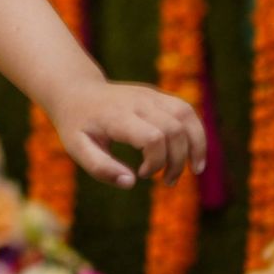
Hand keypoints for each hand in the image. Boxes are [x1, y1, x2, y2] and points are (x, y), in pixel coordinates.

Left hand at [49, 78, 206, 189]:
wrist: (76, 90)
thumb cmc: (77, 124)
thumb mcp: (77, 148)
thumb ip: (101, 168)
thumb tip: (131, 182)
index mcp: (117, 116)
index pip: (153, 137)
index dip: (156, 162)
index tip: (142, 174)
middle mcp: (138, 102)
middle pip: (174, 129)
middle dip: (177, 161)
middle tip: (166, 181)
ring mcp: (150, 95)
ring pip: (186, 115)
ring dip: (197, 145)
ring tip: (195, 170)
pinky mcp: (158, 95)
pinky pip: (186, 110)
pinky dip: (197, 132)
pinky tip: (194, 153)